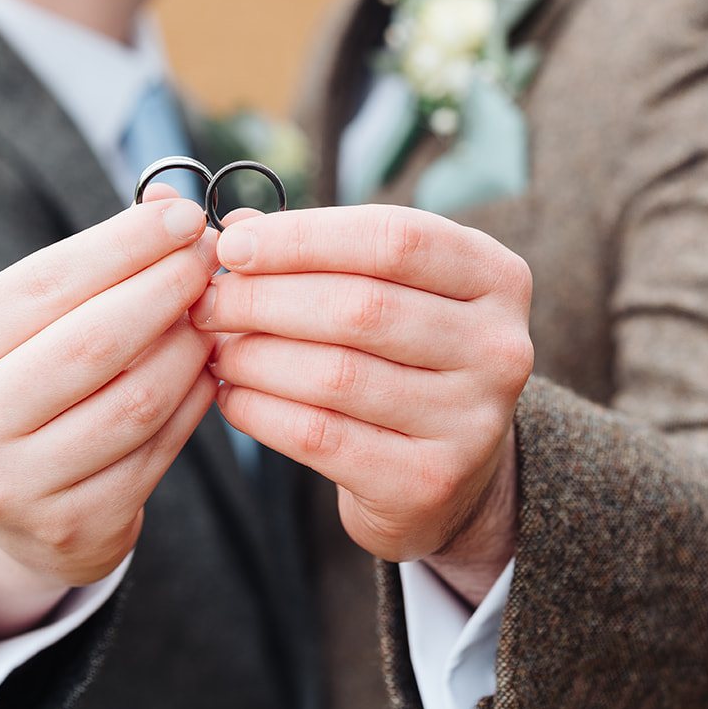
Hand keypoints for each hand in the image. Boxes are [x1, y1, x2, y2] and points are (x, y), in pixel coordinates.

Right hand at [0, 197, 217, 642]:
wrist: (9, 506)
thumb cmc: (32, 380)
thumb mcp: (37, 320)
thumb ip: (96, 261)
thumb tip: (171, 203)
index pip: (49, 282)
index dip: (126, 244)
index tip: (186, 216)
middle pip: (94, 341)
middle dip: (166, 288)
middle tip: (210, 258)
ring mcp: (19, 483)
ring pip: (136, 400)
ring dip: (189, 346)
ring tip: (211, 314)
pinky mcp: (74, 525)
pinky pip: (157, 450)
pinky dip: (193, 401)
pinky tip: (208, 370)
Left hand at [192, 204, 532, 602]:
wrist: (448, 471)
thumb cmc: (401, 354)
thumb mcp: (384, 288)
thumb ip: (320, 248)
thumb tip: (232, 227)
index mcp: (495, 276)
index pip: (394, 237)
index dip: (303, 237)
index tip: (233, 246)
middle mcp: (499, 346)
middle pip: (361, 306)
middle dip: (266, 298)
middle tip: (208, 301)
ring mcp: (472, 420)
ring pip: (336, 373)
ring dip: (255, 355)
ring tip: (215, 347)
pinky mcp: (429, 481)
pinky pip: (321, 436)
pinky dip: (261, 410)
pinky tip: (230, 395)